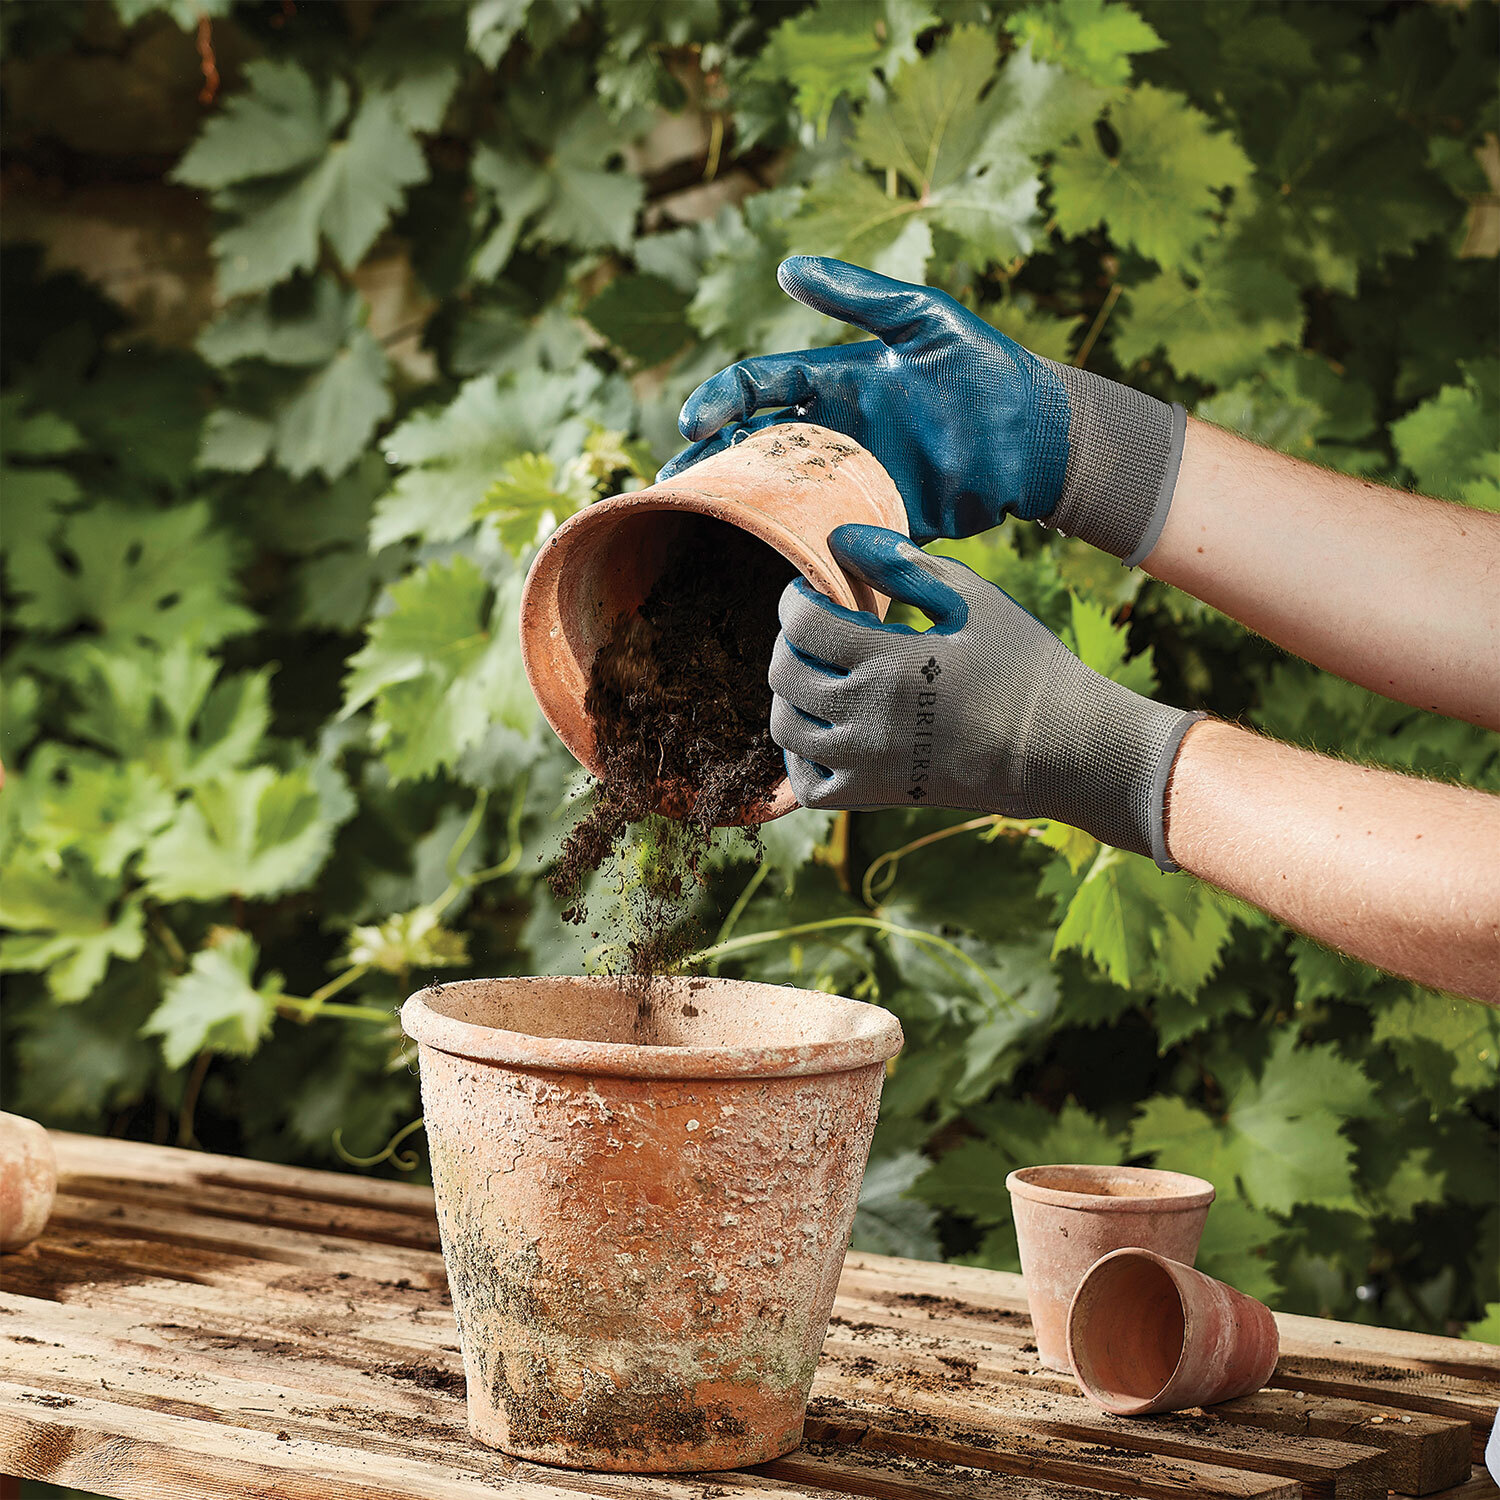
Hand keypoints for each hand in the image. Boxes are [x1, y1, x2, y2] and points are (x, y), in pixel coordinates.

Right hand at [662, 257, 1185, 562]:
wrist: (1037, 436)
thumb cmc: (982, 367)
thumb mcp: (922, 320)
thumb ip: (858, 297)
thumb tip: (786, 266)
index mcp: (833, 381)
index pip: (758, 387)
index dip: (720, 401)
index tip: (694, 421)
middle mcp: (834, 433)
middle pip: (754, 448)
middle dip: (711, 465)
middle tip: (676, 483)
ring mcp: (854, 479)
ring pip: (782, 496)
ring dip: (742, 510)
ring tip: (705, 525)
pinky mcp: (881, 520)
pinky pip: (832, 535)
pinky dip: (801, 546)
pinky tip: (768, 558)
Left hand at [769, 525, 1202, 868]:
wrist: (1059, 749)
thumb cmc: (1022, 666)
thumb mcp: (972, 599)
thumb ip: (903, 564)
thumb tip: (840, 538)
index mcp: (891, 660)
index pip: (802, 620)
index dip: (796, 596)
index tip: (813, 591)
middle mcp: (869, 716)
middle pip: (784, 673)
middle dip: (790, 641)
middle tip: (816, 631)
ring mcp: (868, 762)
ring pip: (785, 728)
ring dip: (790, 695)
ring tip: (819, 675)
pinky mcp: (877, 795)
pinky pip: (807, 783)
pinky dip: (799, 756)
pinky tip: (822, 729)